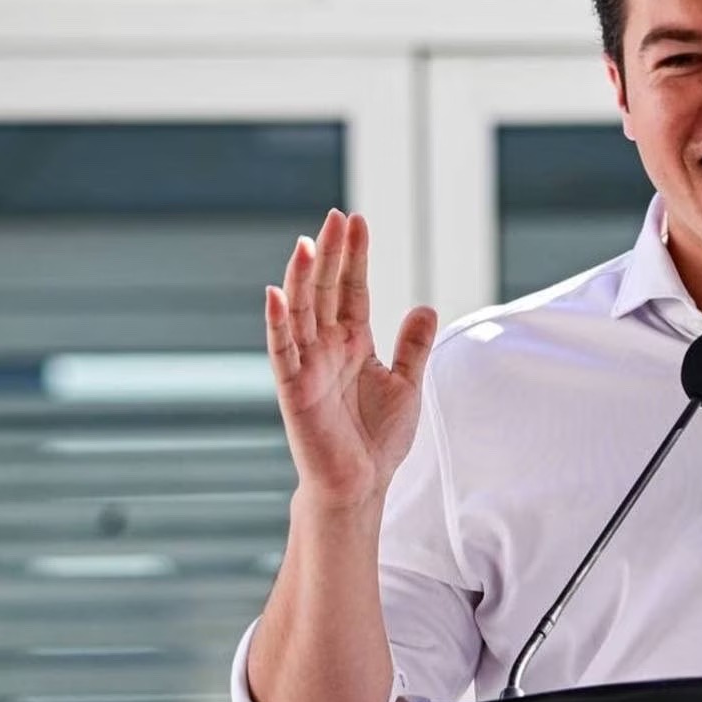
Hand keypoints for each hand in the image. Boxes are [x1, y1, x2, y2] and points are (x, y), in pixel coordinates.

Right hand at [265, 210, 437, 510]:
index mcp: (354, 343)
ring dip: (303, 278)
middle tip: (336, 217)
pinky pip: (282, 350)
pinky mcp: (293, 388)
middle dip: (333, 254)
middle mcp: (327, 348)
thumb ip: (412, 346)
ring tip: (309, 242)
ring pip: (302, 312)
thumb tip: (426, 305)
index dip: (355, 256)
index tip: (356, 220)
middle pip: (327, 290)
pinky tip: (275, 292)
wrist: (360, 484)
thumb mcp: (408, 385)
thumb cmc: (377, 439)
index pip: (353, 289)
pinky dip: (277, 322)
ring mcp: (308, 365)